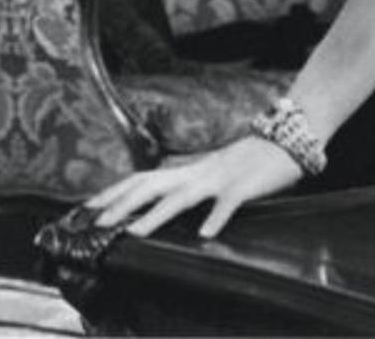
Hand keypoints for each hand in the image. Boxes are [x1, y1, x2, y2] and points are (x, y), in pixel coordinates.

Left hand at [86, 135, 302, 238]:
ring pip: (182, 196)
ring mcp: (219, 179)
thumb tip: (163, 199)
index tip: (89, 206)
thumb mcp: (212, 173)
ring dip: (156, 215)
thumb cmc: (248, 161)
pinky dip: (215, 217)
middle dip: (123, 203)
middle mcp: (196, 172)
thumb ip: (189, 185)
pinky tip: (205, 234)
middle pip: (152, 184)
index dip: (115, 191)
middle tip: (98, 222)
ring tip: (134, 233)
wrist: (285, 140)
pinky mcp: (243, 188)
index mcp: (188, 170)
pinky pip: (228, 203)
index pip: (142, 178)